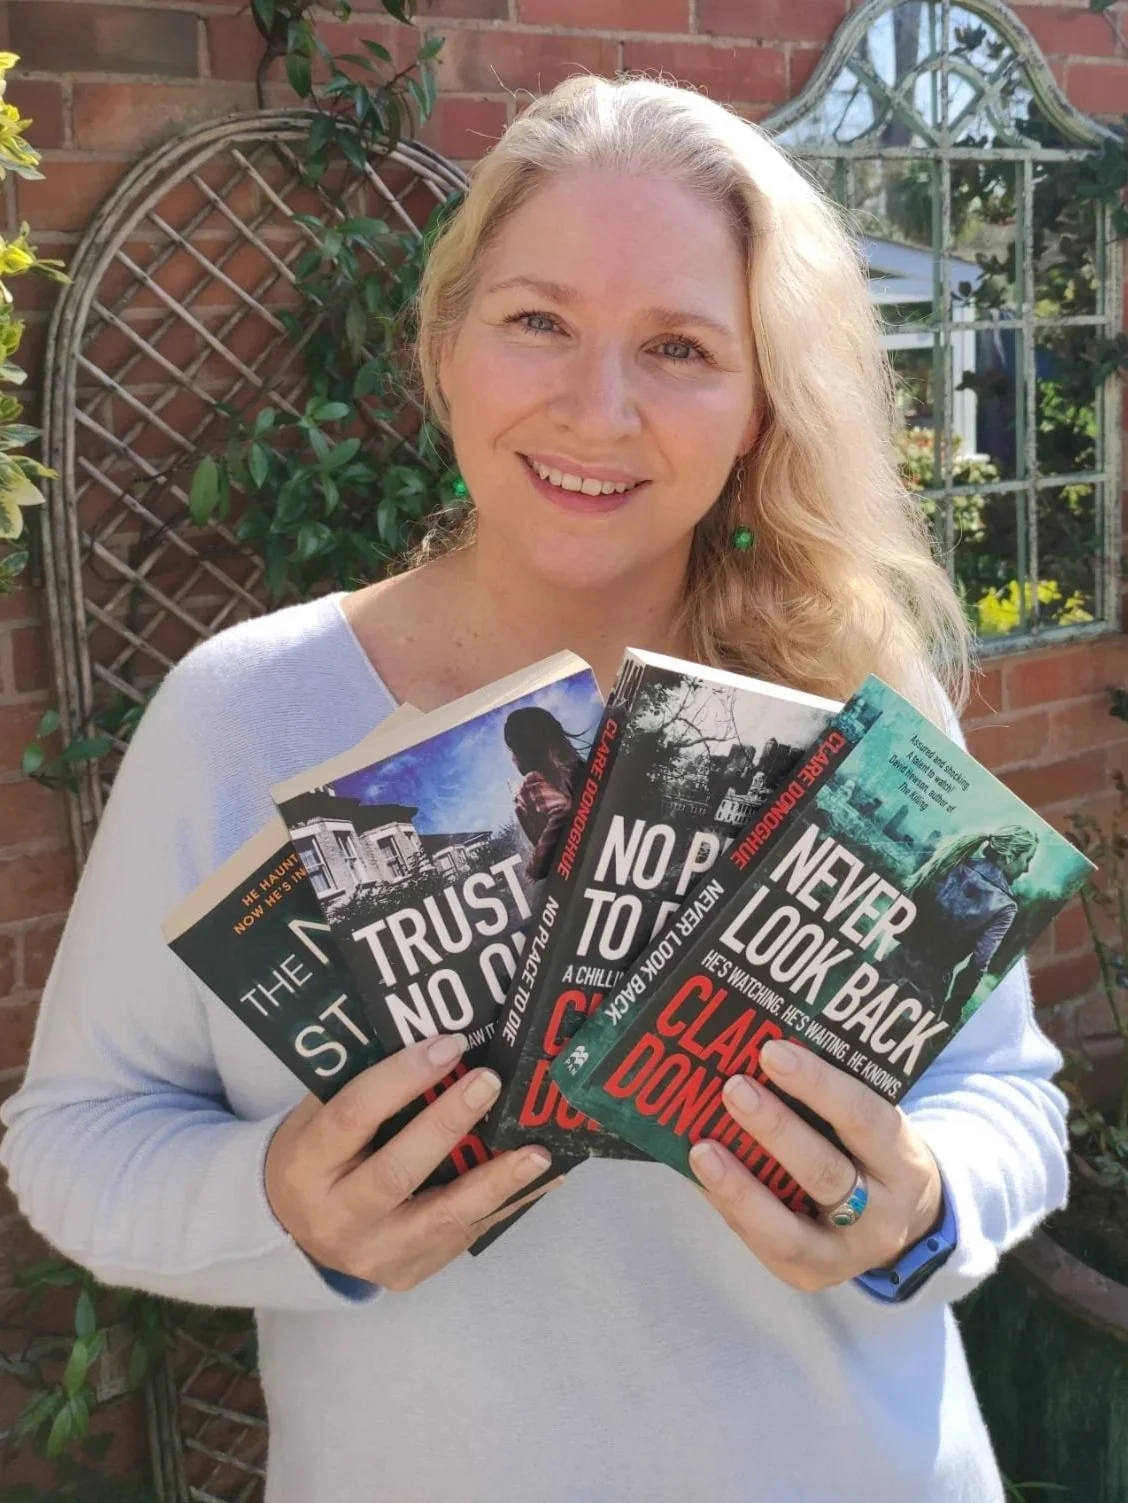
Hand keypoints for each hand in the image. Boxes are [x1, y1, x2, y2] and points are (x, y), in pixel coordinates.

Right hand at [265, 1034, 555, 1291]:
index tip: (448, 1044)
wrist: (295, 1230)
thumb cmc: (318, 1155)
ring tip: (537, 1151)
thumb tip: (440, 1041)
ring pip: (442, 1217)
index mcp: (305, 1166)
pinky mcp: (408, 1272)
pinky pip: (465, 1235)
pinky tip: (542, 1179)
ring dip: (496, 1181)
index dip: (402, 1078)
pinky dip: (506, 1203)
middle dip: (449, 1124)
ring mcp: (374, 1253)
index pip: (353, 1116)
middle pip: (398, 1172)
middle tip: (490, 1083)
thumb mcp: (319, 1115)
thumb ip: (366, 1084)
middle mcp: (336, 1217)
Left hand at [688, 1039, 942, 1292]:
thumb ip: (832, 1097)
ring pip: (788, 1230)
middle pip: (824, 1174)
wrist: (903, 1222)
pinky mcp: (809, 1278)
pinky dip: (729, 1206)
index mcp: (904, 1162)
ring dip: (739, 1186)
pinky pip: (762, 1243)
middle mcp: (883, 1216)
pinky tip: (700, 1174)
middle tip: (732, 1088)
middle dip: (775, 1129)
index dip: (818, 1085)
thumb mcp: (875, 1124)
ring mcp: (845, 1256)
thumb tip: (759, 1051)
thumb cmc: (872, 1152)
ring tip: (701, 1148)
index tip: (772, 1052)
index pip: (865, 1118)